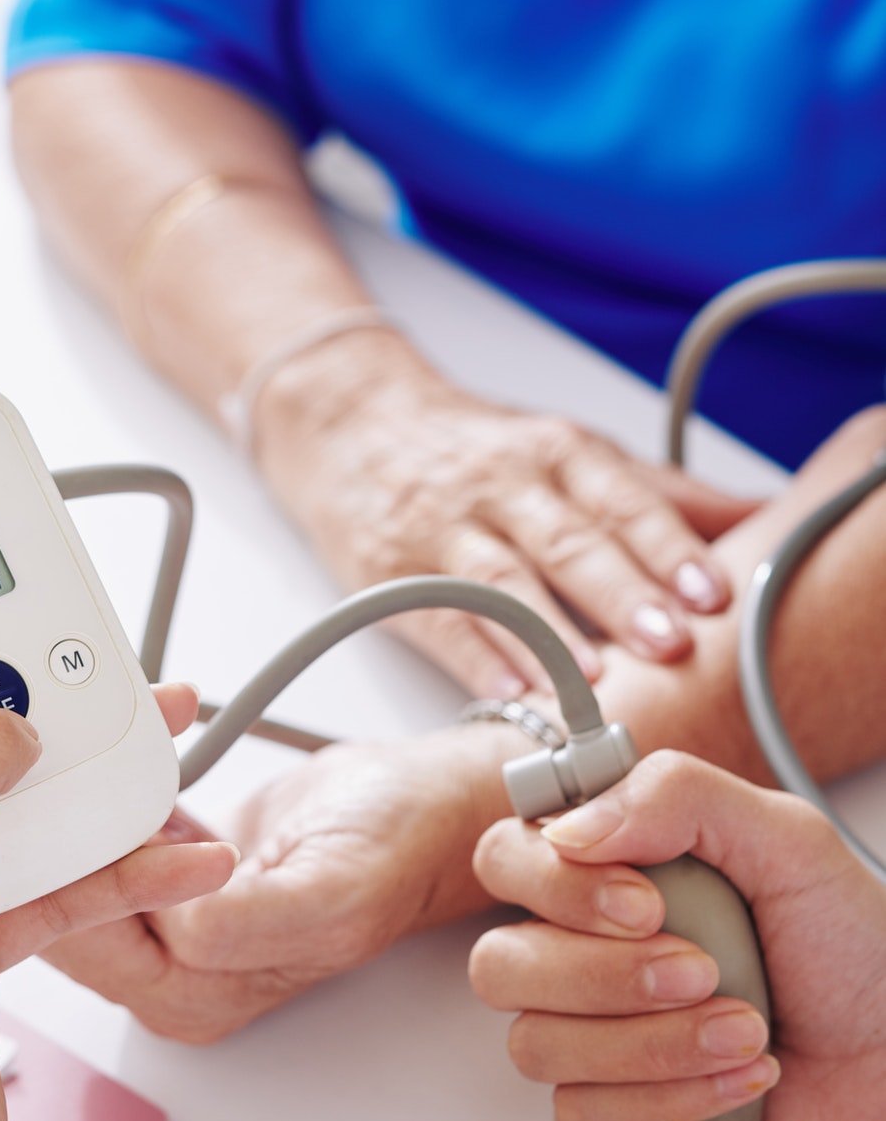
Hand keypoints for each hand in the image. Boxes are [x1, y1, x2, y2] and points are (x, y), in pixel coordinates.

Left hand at [42, 727, 511, 1042]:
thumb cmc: (397, 851)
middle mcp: (170, 966)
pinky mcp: (175, 866)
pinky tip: (139, 735)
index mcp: (192, 993)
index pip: (83, 939)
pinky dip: (120, 776)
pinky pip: (119, 825)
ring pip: (86, 856)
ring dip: (90, 788)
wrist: (430, 806)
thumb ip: (244, 921)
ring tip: (109, 726)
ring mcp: (169, 916)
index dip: (66, 866)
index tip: (61, 795)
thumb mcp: (329, 894)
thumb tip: (173, 923)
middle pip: (66, 899)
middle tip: (65, 743)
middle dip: (65, 818)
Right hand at [258, 333, 753, 695]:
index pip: (623, 500)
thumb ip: (663, 494)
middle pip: (570, 543)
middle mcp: (505, 487)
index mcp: (559, 454)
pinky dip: (476, 660)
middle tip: (671, 643)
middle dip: (622, 595)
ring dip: (550, 635)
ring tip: (594, 682)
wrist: (353, 423)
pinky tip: (509, 696)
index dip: (669, 548)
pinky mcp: (392, 574)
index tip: (712, 593)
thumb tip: (767, 517)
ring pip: (504, 583)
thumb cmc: (481, 451)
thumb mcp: (570, 452)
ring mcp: (444, 531)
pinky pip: (439, 619)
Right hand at [467, 750, 885, 1120]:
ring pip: (535, 1045)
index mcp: (610, 880)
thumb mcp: (787, 840)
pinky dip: (670, 1096)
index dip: (549, 880)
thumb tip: (570, 827)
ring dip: (651, 1040)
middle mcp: (590, 961)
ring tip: (746, 1028)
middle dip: (601, 972)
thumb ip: (676, 796)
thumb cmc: (859, 954)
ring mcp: (598, 1049)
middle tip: (701, 969)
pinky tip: (741, 1083)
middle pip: (500, 963)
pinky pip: (581, 1118)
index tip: (642, 898)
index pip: (507, 859)